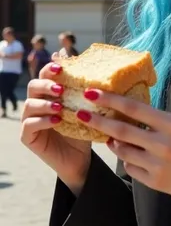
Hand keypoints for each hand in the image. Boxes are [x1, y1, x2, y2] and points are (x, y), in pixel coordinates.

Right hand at [20, 62, 91, 195]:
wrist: (81, 158)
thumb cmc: (83, 129)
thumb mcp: (86, 107)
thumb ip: (82, 87)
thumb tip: (87, 66)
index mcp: (49, 93)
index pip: (45, 75)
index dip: (50, 68)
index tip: (61, 68)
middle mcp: (37, 103)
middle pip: (33, 86)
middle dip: (46, 85)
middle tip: (61, 90)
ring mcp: (29, 120)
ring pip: (29, 104)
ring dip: (45, 104)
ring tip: (61, 107)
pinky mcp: (27, 137)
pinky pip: (28, 125)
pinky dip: (41, 121)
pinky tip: (56, 121)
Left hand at [76, 91, 170, 207]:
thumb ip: (158, 120)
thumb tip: (130, 111)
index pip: (134, 108)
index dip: (110, 100)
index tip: (93, 92)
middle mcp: (162, 144)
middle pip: (121, 130)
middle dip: (98, 120)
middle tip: (81, 112)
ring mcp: (157, 164)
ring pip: (123, 150)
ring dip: (112, 142)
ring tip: (107, 136)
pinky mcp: (154, 181)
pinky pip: (131, 167)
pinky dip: (127, 159)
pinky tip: (131, 154)